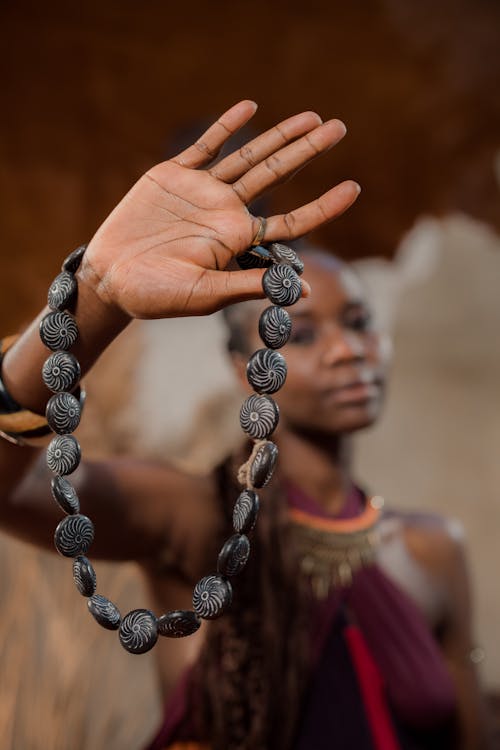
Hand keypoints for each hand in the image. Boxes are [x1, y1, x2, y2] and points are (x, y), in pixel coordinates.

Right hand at [81, 100, 359, 318]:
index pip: (291, 220)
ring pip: (248, 157)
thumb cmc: (158, 296)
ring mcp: (202, 192)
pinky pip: (206, 146)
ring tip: (311, 117)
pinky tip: (250, 108)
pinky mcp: (174, 176)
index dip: (323, 205)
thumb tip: (303, 289)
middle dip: (308, 151)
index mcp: (239, 242)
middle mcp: (227, 213)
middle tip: (340, 128)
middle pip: (277, 175)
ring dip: (279, 136)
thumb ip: (250, 285)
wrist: (111, 279)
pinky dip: (227, 126)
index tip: (354, 188)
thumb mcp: (206, 294)